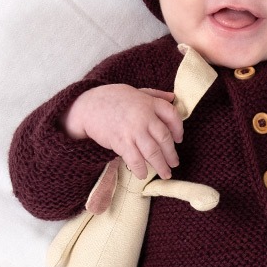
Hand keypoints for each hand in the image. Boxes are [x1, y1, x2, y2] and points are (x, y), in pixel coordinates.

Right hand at [62, 84, 183, 179]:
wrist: (88, 106)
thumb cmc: (113, 98)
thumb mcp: (136, 91)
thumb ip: (155, 95)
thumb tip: (174, 97)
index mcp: (149, 103)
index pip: (172, 115)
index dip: (178, 129)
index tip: (179, 139)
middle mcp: (144, 117)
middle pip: (164, 138)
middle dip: (171, 154)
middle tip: (174, 163)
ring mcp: (133, 130)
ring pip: (153, 152)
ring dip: (161, 165)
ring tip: (165, 174)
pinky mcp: (121, 142)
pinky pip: (135, 159)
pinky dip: (141, 169)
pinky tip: (143, 174)